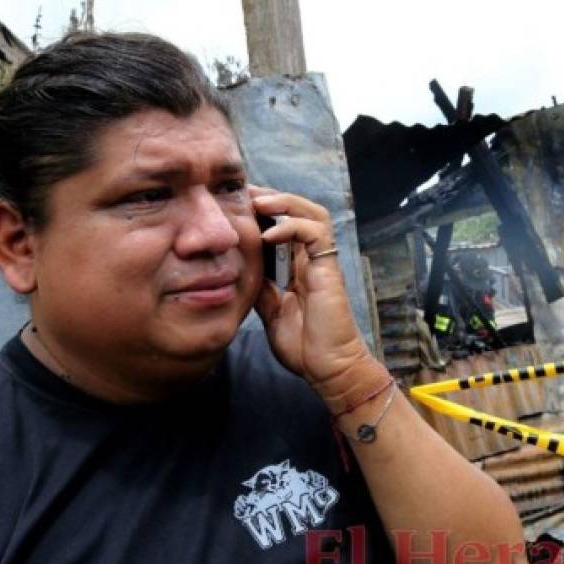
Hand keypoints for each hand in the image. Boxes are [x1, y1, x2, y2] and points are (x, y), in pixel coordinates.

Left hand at [250, 186, 379, 398]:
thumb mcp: (270, 312)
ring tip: (259, 204)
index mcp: (298, 267)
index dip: (263, 211)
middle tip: (243, 194)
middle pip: (299, 210)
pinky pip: (316, 234)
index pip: (283, 225)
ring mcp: (322, 263)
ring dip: (285, 203)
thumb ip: (261, 289)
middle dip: (272, 198)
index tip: (234, 206)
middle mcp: (312, 260)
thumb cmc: (304, 347)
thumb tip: (241, 270)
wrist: (328, 369)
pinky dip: (292, 227)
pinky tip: (269, 235)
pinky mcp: (328, 270)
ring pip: (313, 213)